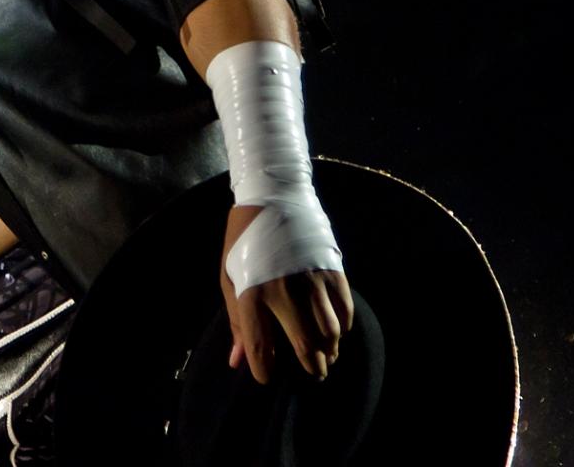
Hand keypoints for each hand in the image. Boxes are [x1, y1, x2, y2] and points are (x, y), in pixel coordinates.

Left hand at [220, 204, 353, 383]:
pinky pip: (344, 311)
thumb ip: (236, 322)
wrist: (272, 197)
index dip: (264, 371)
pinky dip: (342, 328)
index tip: (267, 376)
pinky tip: (335, 332)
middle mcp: (284, 292)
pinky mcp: (332, 271)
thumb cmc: (244, 241)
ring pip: (329, 333)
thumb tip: (238, 361)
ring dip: (329, 351)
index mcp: (252, 294)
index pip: (261, 348)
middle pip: (304, 347)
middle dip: (311, 367)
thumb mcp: (229, 277)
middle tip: (313, 372)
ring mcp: (311, 282)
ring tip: (325, 356)